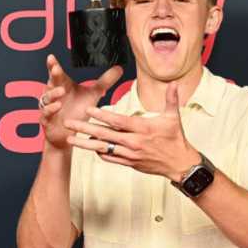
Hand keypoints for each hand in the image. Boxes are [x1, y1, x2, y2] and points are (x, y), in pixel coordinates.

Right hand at [39, 53, 122, 150]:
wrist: (69, 134)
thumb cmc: (77, 111)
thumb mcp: (93, 95)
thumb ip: (104, 82)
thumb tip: (119, 68)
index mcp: (63, 85)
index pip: (57, 73)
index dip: (53, 65)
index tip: (51, 56)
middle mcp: (54, 94)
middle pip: (51, 81)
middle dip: (52, 75)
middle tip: (56, 68)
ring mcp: (49, 106)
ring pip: (47, 97)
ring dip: (53, 93)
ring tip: (61, 91)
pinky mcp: (47, 119)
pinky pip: (46, 112)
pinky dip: (51, 109)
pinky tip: (58, 106)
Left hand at [63, 81, 199, 180]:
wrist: (179, 164)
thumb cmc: (176, 139)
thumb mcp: (173, 117)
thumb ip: (171, 99)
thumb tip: (173, 83)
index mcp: (142, 128)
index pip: (117, 121)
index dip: (102, 115)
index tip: (88, 108)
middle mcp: (133, 142)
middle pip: (103, 134)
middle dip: (84, 128)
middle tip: (68, 123)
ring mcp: (129, 154)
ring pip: (102, 148)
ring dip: (84, 144)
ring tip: (69, 139)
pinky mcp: (129, 163)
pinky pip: (109, 158)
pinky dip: (98, 152)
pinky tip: (88, 146)